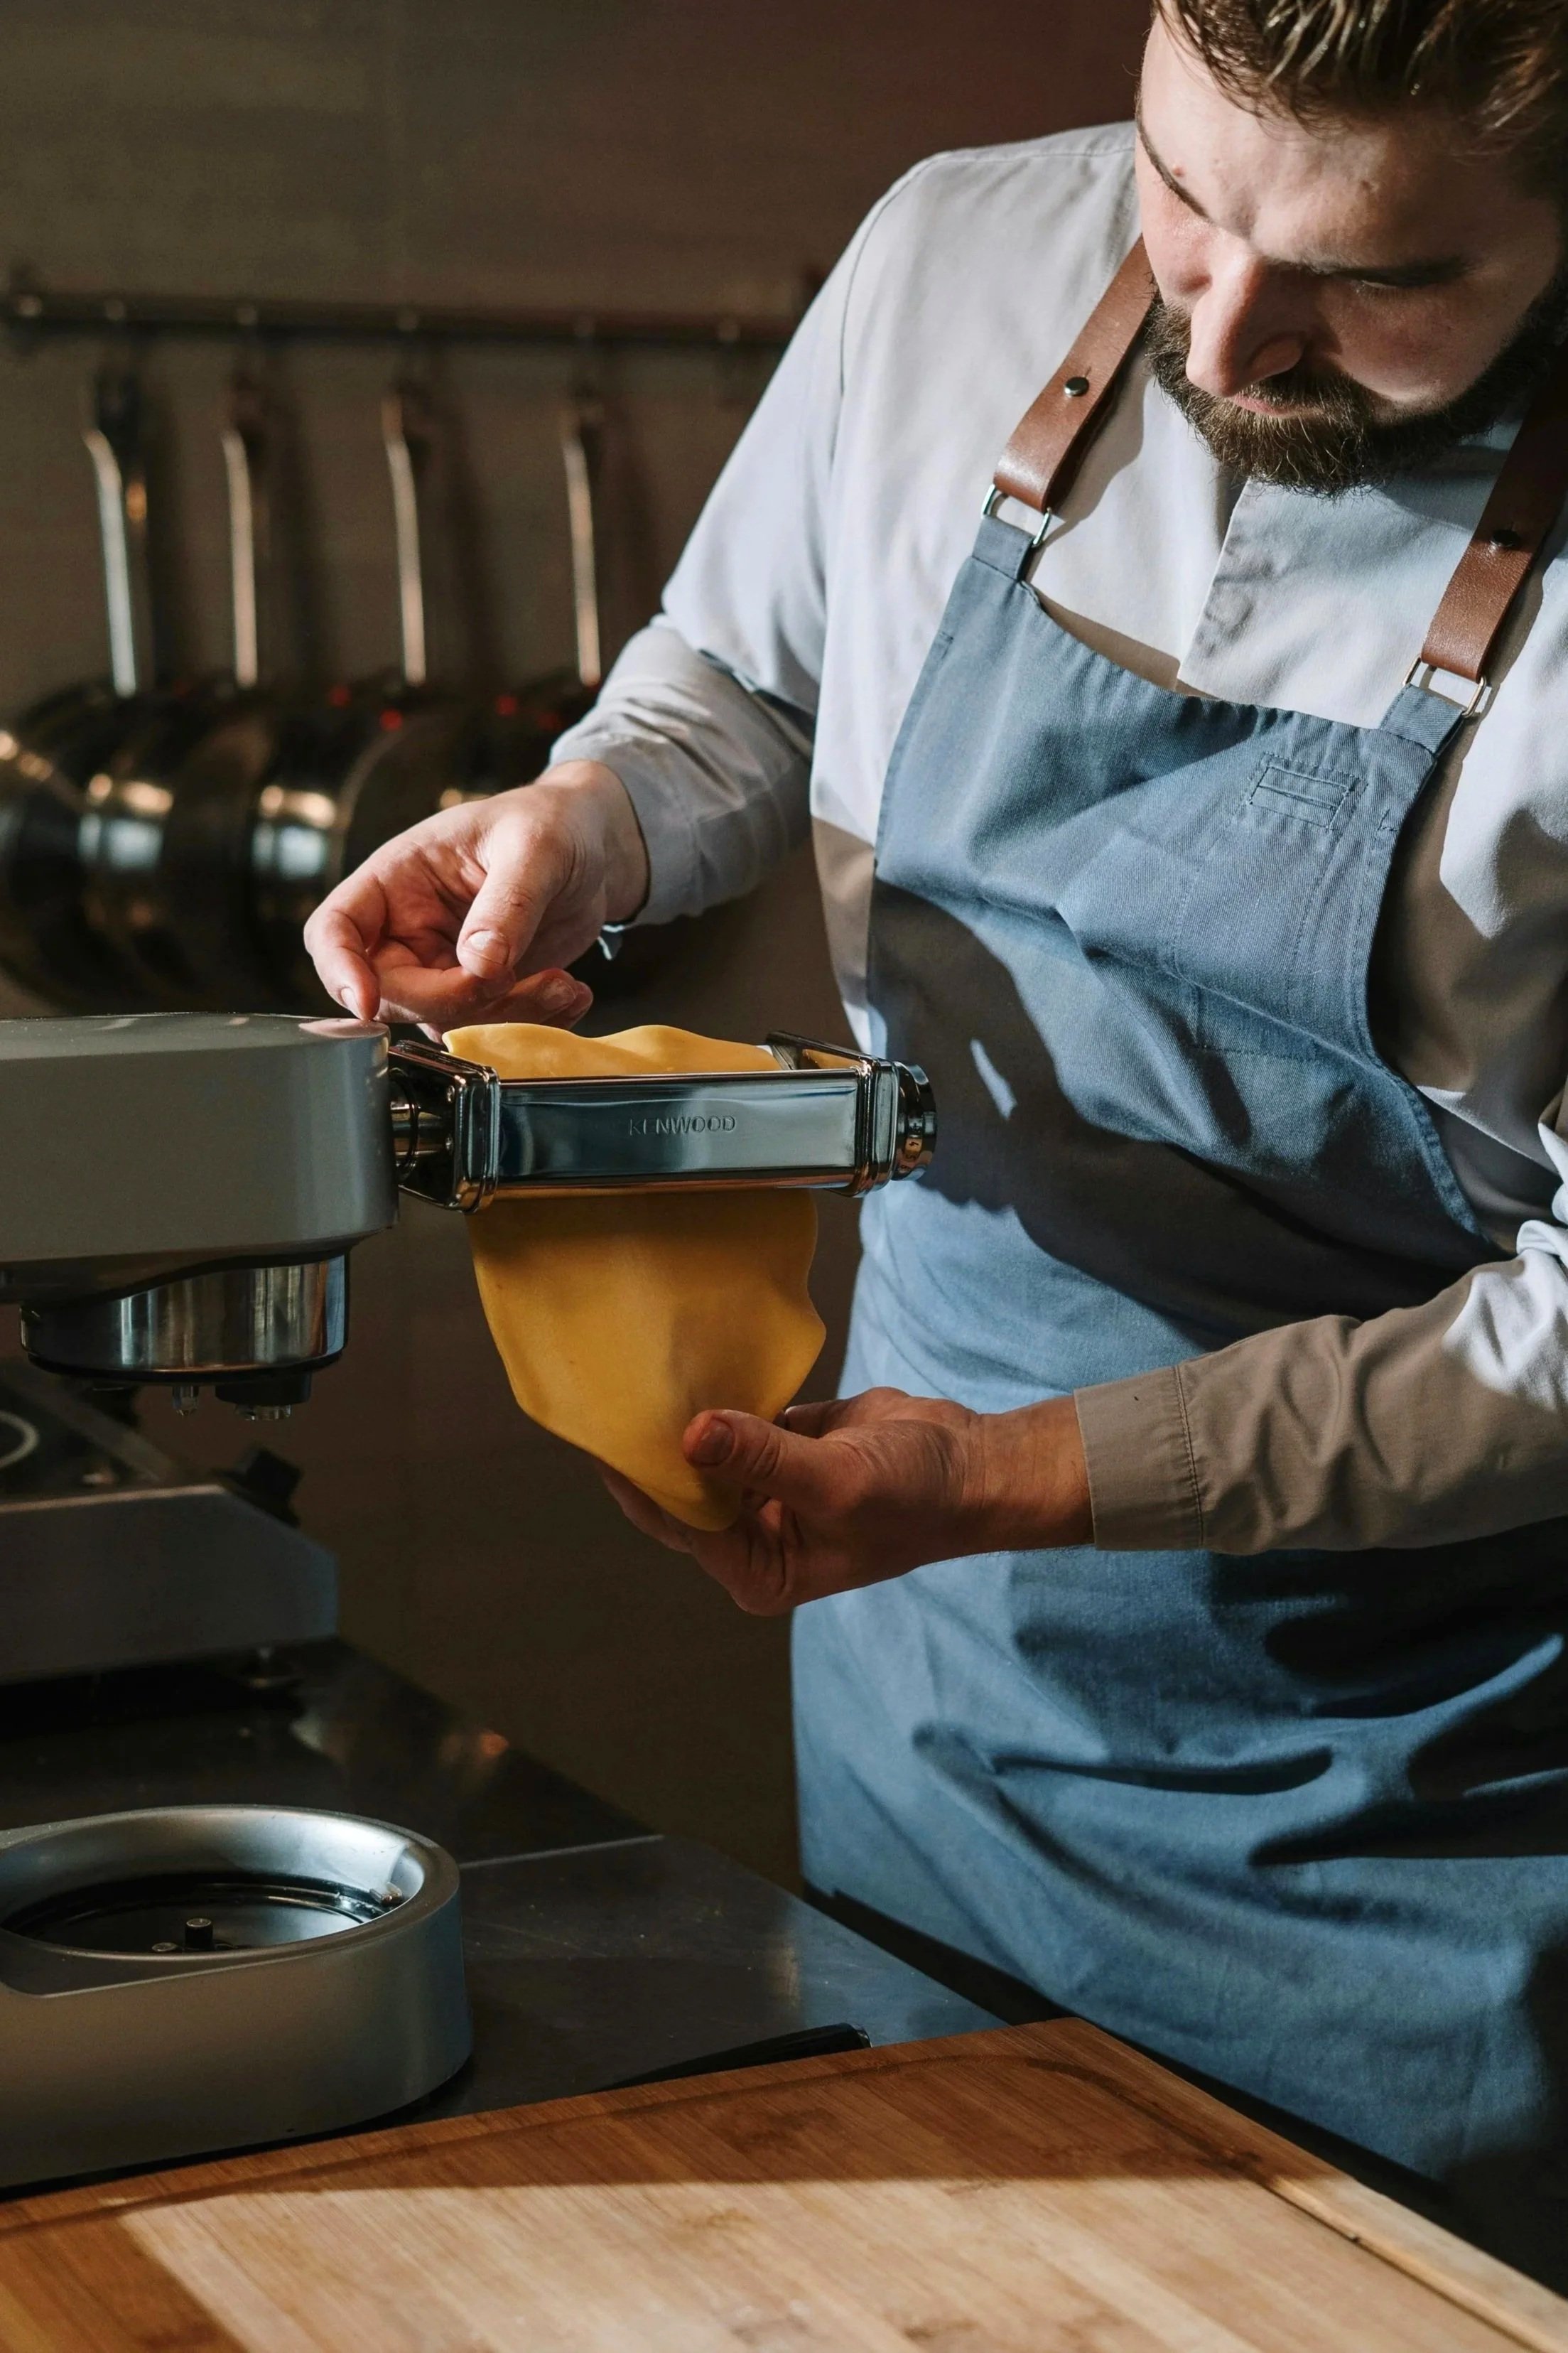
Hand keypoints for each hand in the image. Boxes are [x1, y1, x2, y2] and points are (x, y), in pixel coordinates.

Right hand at [303, 759, 649, 1028]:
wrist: (595, 847)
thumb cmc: (552, 823)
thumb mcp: (535, 847)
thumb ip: (507, 903)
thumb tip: (480, 965)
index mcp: (397, 879)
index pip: (335, 929)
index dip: (340, 969)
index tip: (366, 1001)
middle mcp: (409, 928)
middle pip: (390, 992)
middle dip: (455, 998)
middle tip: (518, 979)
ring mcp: (443, 965)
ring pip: (443, 1019)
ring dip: (504, 1015)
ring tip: (561, 985)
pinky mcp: (481, 991)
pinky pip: (487, 1027)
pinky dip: (530, 1022)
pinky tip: (568, 994)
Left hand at [602, 1387, 1092, 1614]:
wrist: (973, 1465)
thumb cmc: (916, 1495)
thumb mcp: (836, 1481)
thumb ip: (761, 1457)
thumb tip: (690, 1435)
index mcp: (760, 1571)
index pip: (683, 1523)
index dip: (644, 1478)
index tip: (606, 1430)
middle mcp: (756, 1539)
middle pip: (684, 1491)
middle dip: (652, 1450)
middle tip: (608, 1394)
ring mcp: (767, 1494)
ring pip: (706, 1455)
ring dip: (682, 1421)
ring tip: (637, 1372)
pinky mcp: (782, 1451)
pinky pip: (736, 1424)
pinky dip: (718, 1400)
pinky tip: (687, 1365)